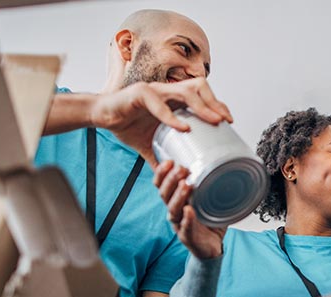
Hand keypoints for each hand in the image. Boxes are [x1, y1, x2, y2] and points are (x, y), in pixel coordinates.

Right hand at [91, 78, 231, 167]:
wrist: (101, 116)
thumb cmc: (127, 124)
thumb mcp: (151, 144)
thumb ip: (165, 154)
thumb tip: (178, 175)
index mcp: (173, 98)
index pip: (202, 94)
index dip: (217, 104)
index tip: (228, 121)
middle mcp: (167, 90)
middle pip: (199, 87)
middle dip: (215, 103)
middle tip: (225, 121)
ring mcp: (154, 90)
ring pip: (184, 91)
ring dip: (201, 107)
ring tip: (213, 121)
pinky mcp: (139, 94)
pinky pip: (158, 104)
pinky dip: (171, 116)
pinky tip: (182, 128)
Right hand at [153, 160, 225, 258]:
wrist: (211, 247)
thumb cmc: (207, 223)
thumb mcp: (209, 200)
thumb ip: (213, 184)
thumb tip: (226, 163)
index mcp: (177, 200)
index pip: (162, 185)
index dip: (162, 173)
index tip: (168, 161)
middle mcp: (175, 211)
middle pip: (165, 194)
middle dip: (171, 180)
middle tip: (181, 169)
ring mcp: (180, 224)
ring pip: (173, 210)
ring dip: (178, 196)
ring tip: (186, 186)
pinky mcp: (187, 238)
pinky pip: (185, 228)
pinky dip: (187, 219)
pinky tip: (189, 211)